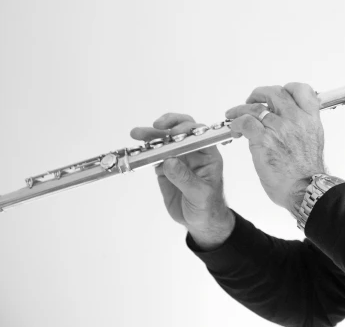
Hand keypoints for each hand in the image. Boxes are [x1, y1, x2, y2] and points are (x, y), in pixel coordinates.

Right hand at [130, 113, 234, 248]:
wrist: (199, 221)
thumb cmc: (208, 206)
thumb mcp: (200, 194)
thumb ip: (185, 178)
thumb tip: (170, 161)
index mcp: (208, 155)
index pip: (200, 134)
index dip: (187, 129)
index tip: (174, 134)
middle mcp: (194, 152)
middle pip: (182, 130)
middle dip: (169, 125)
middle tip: (156, 126)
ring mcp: (178, 158)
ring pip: (165, 141)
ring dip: (151, 135)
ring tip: (136, 134)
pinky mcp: (165, 167)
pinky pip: (154, 155)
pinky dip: (145, 152)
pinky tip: (136, 152)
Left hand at [226, 82, 325, 214]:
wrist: (306, 190)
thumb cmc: (307, 173)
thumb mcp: (313, 142)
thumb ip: (303, 128)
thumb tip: (292, 124)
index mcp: (310, 120)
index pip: (302, 90)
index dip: (288, 89)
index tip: (278, 96)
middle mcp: (296, 120)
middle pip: (275, 93)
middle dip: (259, 95)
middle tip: (252, 101)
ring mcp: (280, 128)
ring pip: (256, 107)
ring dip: (241, 109)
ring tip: (234, 115)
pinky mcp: (264, 139)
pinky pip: (245, 121)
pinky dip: (236, 123)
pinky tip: (235, 130)